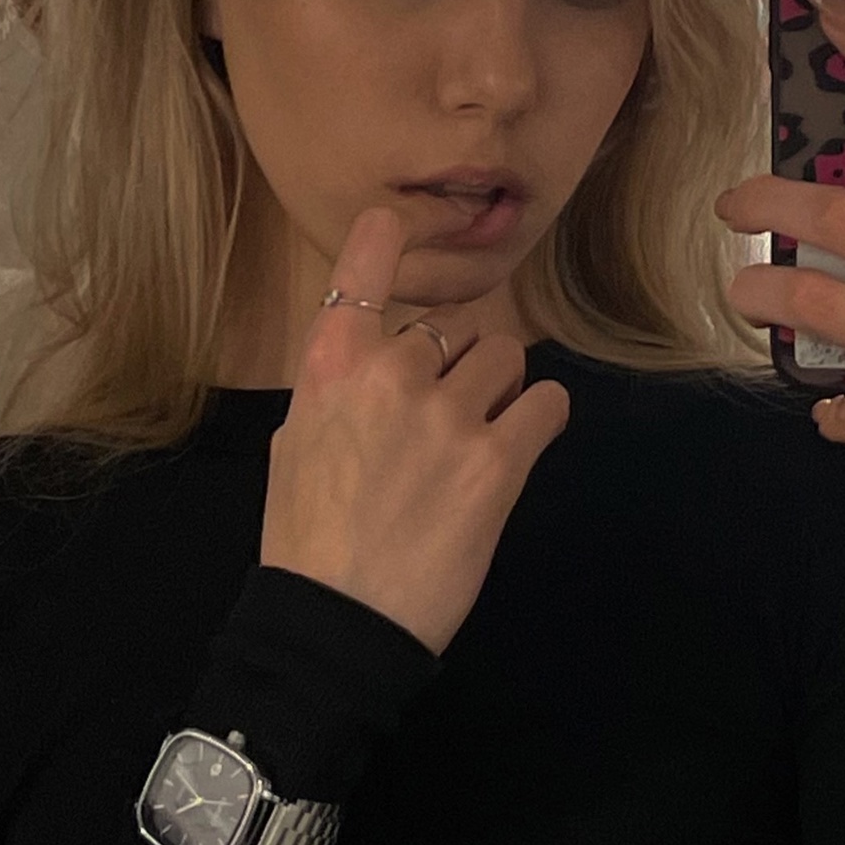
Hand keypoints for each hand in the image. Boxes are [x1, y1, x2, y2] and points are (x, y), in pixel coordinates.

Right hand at [260, 205, 570, 653]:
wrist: (337, 623)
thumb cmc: (309, 542)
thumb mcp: (297, 447)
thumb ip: (338, 390)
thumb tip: (374, 365)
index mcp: (331, 369)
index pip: (361, 271)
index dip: (384, 238)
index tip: (395, 222)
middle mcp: (390, 375)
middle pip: (450, 330)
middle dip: (452, 367)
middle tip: (439, 423)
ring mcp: (448, 415)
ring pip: (506, 356)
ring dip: (501, 386)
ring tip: (482, 433)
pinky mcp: (499, 460)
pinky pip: (547, 403)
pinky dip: (542, 415)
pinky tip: (525, 438)